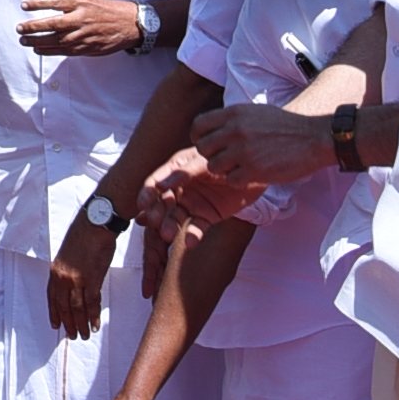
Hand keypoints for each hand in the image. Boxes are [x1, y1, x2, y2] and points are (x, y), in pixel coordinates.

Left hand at [23, 0, 142, 57]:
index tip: (23, 5)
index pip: (55, 2)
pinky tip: (38, 49)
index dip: (38, 4)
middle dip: (34, 26)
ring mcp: (84, 35)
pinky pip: (64, 51)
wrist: (128, 24)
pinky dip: (49, 51)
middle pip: (54, 23)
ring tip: (23, 40)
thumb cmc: (104, 8)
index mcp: (81, 3)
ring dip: (38, 41)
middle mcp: (81, 19)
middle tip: (19, 28)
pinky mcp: (86, 48)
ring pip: (57, 40)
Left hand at [46, 219, 116, 338]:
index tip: (56, 325)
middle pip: (64, 306)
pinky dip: (93, 316)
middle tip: (73, 335)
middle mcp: (63, 277)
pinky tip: (95, 324)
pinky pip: (92, 302)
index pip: (51, 297)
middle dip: (69, 323)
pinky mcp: (92, 279)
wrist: (95, 223)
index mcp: (55, 270)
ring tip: (85, 334)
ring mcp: (77, 279)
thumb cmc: (84, 235)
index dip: (54, 313)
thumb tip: (73, 284)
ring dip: (81, 323)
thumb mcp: (68, 253)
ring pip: (77, 308)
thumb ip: (68, 270)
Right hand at [141, 140, 267, 227]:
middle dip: (156, 212)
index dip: (147, 193)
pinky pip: (195, 228)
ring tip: (169, 234)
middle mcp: (180, 188)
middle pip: (162, 203)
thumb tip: (160, 185)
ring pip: (174, 218)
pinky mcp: (206, 217)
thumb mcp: (204, 161)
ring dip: (169, 226)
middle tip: (156, 221)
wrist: (255, 170)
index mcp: (176, 170)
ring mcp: (192, 203)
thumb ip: (183, 172)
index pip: (155, 182)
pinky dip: (192, 236)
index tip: (142, 204)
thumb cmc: (227, 157)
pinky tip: (191, 242)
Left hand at [150, 101, 336, 203]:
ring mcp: (243, 151)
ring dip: (224, 170)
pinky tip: (250, 175)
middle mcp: (234, 130)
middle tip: (225, 159)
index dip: (199, 137)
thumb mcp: (254, 112)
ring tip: (239, 167)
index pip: (198, 126)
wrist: (313, 138)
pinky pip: (231, 180)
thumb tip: (211, 129)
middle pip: (203, 148)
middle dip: (211, 155)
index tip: (207, 144)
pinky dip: (238, 181)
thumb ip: (232, 120)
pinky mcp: (254, 170)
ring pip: (214, 166)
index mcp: (233, 113)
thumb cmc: (284, 126)